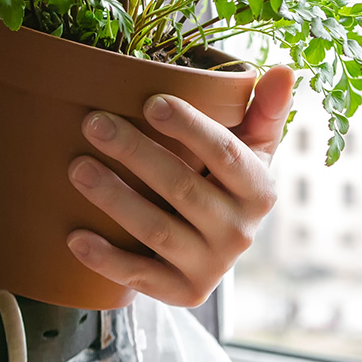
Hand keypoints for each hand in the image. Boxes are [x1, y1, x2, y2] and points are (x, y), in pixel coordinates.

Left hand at [66, 65, 294, 306]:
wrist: (215, 242)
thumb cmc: (226, 178)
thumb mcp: (252, 146)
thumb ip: (265, 109)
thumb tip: (285, 71)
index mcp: (258, 190)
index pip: (226, 154)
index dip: (190, 127)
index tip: (152, 101)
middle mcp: (240, 232)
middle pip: (183, 188)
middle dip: (135, 153)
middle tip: (93, 123)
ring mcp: (211, 267)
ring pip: (157, 231)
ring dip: (115, 199)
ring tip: (76, 167)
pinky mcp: (182, 291)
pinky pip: (141, 278)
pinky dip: (108, 260)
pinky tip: (75, 236)